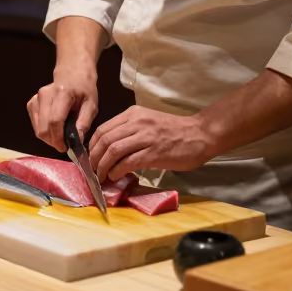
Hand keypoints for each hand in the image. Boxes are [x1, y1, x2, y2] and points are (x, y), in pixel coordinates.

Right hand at [27, 65, 97, 152]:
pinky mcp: (31, 103)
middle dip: (53, 141)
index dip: (58, 138)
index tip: (65, 148)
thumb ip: (84, 123)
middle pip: (43, 127)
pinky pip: (35, 124)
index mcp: (62, 94)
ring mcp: (36, 99)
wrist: (72, 73)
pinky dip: (44, 131)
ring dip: (48, 138)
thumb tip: (76, 142)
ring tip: (60, 136)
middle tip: (64, 144)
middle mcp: (45, 95)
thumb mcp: (91, 105)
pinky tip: (53, 129)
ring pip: (38, 128)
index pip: (55, 121)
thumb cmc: (84, 90)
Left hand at [89, 106, 215, 180]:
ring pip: (113, 151)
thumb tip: (109, 149)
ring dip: (103, 166)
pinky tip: (115, 176)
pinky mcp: (154, 153)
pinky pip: (128, 162)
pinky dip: (117, 171)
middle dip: (94, 158)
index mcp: (133, 114)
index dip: (92, 146)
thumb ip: (130, 131)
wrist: (200, 134)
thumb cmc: (175, 131)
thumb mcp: (148, 122)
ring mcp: (146, 137)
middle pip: (104, 140)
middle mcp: (137, 122)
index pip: (103, 129)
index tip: (91, 158)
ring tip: (102, 176)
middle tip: (93, 170)